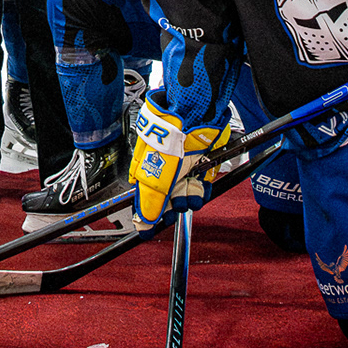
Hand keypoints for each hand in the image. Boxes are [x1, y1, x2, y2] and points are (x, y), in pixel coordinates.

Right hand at [128, 95, 228, 235]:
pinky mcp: (201, 164)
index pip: (147, 202)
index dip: (153, 215)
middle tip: (177, 202)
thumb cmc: (168, 142)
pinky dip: (205, 187)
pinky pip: (204, 184)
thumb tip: (142, 228)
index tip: (156, 226)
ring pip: (188, 194)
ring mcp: (183, 168)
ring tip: (193, 189)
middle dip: (175, 205)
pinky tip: (203, 183)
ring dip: (192, 197)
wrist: (193, 119)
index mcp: (146, 173)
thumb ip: (148, 205)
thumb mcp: (154, 179)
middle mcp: (164, 172)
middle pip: (170, 201)